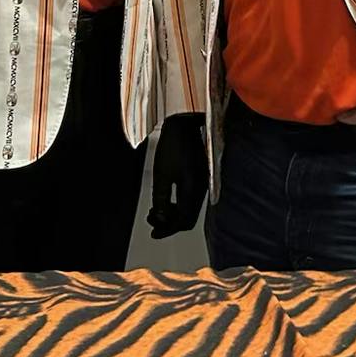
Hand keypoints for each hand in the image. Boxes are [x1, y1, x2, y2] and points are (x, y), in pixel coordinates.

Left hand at [146, 113, 208, 238]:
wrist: (185, 123)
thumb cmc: (172, 146)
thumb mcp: (161, 174)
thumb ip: (161, 199)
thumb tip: (159, 218)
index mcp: (193, 191)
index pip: (183, 222)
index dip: (167, 230)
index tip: (153, 233)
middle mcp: (202, 190)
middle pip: (187, 218)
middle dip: (168, 222)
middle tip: (152, 219)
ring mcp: (203, 183)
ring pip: (189, 208)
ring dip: (172, 212)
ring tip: (156, 209)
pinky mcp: (201, 176)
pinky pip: (191, 198)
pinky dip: (178, 203)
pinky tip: (167, 198)